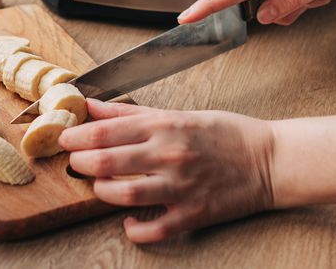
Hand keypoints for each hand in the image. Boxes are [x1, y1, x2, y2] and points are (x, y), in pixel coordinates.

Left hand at [59, 99, 277, 243]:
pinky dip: (134, 229)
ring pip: (125, 194)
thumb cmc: (226, 134)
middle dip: (81, 162)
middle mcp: (170, 154)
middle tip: (74, 162)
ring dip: (103, 191)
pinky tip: (127, 222)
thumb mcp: (179, 113)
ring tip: (100, 186)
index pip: (106, 131)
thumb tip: (93, 106)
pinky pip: (155, 229)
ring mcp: (181, 186)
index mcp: (166, 126)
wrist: (270, 160)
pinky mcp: (194, 214)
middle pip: (107, 161)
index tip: (64, 138)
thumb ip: (132, 114)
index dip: (77, 136)